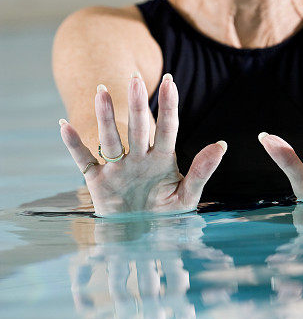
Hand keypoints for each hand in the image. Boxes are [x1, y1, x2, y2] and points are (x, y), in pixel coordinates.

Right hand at [59, 72, 226, 215]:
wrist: (141, 239)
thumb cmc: (166, 216)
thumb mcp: (187, 196)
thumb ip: (201, 171)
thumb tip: (221, 144)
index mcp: (163, 159)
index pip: (167, 128)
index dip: (168, 105)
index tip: (169, 81)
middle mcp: (139, 158)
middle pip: (138, 127)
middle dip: (137, 104)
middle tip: (135, 79)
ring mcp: (118, 168)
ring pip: (111, 138)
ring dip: (105, 116)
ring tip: (101, 91)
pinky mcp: (98, 182)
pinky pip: (84, 160)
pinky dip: (73, 145)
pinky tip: (64, 125)